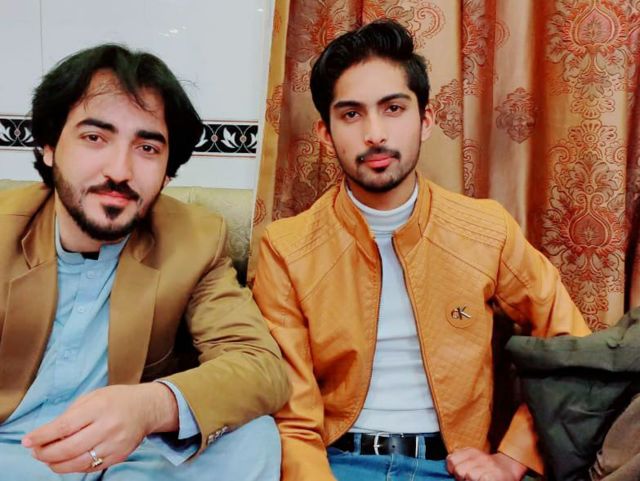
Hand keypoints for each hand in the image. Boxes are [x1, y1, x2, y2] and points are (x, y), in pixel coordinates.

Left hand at [22, 383, 177, 473]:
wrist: (147, 408)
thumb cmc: (118, 399)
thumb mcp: (94, 396)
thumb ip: (72, 413)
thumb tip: (48, 433)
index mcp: (100, 407)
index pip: (65, 425)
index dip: (43, 436)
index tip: (28, 441)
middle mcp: (108, 426)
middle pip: (70, 448)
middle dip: (46, 453)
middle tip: (36, 452)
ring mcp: (115, 444)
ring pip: (79, 462)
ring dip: (57, 465)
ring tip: (48, 460)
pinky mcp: (119, 456)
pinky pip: (91, 467)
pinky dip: (74, 467)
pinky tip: (67, 462)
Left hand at [446, 448, 526, 480]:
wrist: (510, 468)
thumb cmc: (489, 468)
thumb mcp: (473, 460)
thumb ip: (460, 462)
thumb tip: (451, 471)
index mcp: (471, 452)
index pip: (451, 460)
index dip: (452, 470)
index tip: (458, 474)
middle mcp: (479, 457)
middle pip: (459, 471)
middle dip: (462, 478)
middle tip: (470, 479)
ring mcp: (487, 466)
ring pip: (469, 477)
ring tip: (479, 480)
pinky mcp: (493, 476)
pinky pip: (480, 480)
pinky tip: (485, 480)